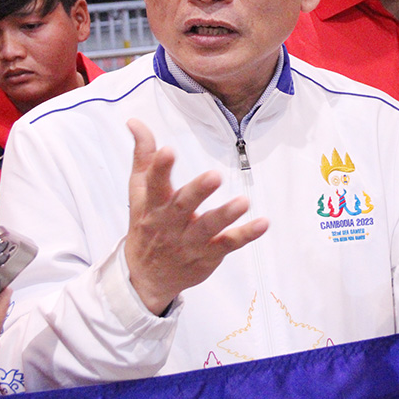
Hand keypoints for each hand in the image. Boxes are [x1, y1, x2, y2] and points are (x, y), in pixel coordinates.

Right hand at [123, 119, 267, 314]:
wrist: (146, 277)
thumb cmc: (146, 225)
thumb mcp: (139, 191)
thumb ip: (143, 155)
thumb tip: (135, 122)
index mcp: (152, 205)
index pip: (153, 184)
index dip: (160, 168)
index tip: (167, 150)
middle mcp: (170, 224)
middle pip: (183, 206)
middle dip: (198, 191)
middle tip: (215, 176)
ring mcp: (189, 242)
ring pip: (208, 228)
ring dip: (225, 215)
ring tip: (243, 202)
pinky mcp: (208, 255)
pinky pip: (228, 244)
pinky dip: (245, 235)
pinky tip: (262, 223)